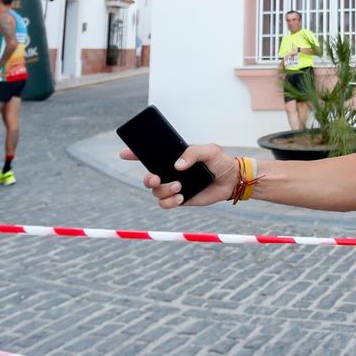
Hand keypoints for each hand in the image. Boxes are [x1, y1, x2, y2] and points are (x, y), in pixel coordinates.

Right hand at [119, 144, 236, 208]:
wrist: (231, 180)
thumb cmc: (220, 161)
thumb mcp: (210, 150)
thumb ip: (193, 153)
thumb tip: (177, 165)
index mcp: (174, 157)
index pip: (150, 155)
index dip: (134, 154)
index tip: (124, 153)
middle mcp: (170, 172)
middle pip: (148, 177)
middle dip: (147, 179)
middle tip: (156, 178)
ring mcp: (173, 186)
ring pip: (155, 192)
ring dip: (163, 190)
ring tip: (179, 187)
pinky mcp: (180, 199)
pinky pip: (165, 204)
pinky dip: (169, 202)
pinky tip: (181, 198)